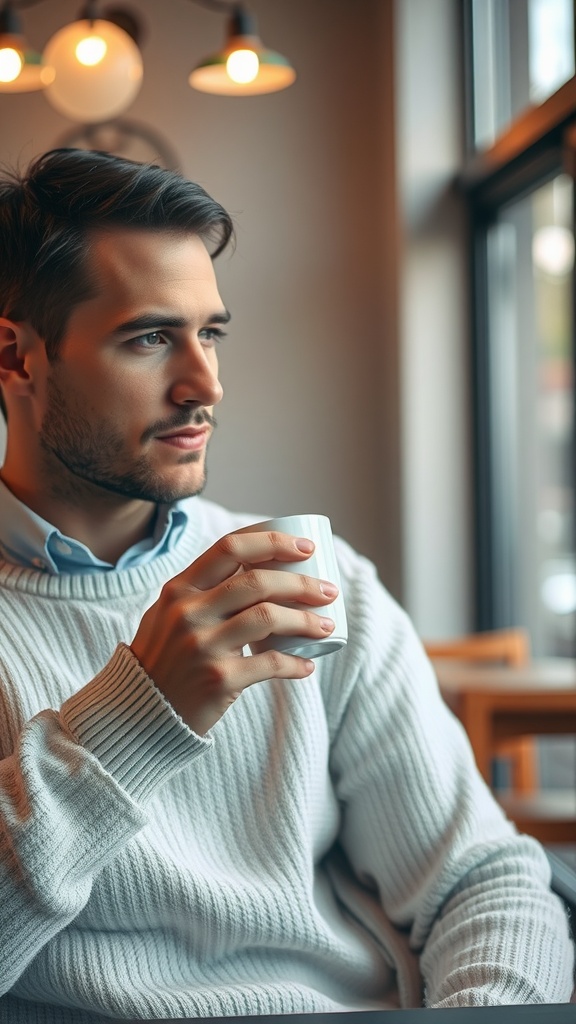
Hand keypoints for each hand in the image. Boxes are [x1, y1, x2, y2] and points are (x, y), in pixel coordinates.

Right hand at [130, 529, 337, 734]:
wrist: (138, 713)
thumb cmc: (165, 658)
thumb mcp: (170, 614)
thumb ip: (203, 591)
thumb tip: (261, 567)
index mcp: (179, 589)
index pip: (230, 547)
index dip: (273, 541)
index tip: (306, 547)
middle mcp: (188, 612)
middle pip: (257, 581)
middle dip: (302, 582)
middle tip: (328, 590)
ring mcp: (202, 645)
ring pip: (268, 617)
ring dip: (306, 620)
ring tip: (327, 625)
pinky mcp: (217, 679)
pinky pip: (270, 663)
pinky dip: (295, 664)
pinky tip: (307, 665)